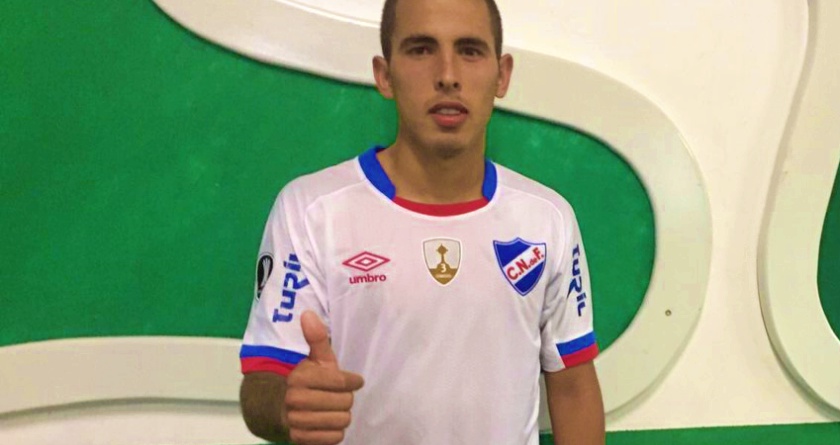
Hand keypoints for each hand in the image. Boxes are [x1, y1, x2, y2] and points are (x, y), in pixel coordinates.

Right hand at [283, 311, 364, 444]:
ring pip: (341, 421)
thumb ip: (316, 338)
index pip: (341, 382)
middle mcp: (295, 399)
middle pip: (344, 402)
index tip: (354, 381)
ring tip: (333, 409)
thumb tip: (308, 313)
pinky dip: (334, 432)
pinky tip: (327, 422)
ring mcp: (296, 421)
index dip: (352, 381)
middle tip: (338, 396)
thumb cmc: (306, 381)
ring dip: (341, 415)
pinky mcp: (299, 439)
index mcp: (299, 377)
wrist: (279, 408)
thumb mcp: (314, 359)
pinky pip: (333, 438)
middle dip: (345, 399)